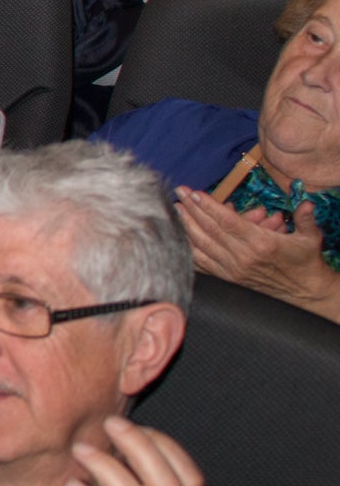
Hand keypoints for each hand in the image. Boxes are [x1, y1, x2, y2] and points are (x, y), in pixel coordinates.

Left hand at [174, 187, 339, 311]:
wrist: (305, 292)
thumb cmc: (305, 262)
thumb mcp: (310, 239)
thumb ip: (306, 219)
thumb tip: (307, 204)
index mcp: (261, 244)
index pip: (228, 221)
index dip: (209, 206)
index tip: (194, 193)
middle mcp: (243, 257)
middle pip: (210, 230)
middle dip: (192, 209)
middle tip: (179, 193)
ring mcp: (232, 269)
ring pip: (202, 245)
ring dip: (186, 226)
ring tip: (175, 210)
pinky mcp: (228, 278)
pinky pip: (202, 263)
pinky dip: (189, 249)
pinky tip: (177, 237)